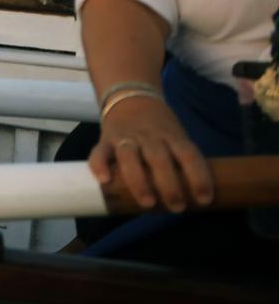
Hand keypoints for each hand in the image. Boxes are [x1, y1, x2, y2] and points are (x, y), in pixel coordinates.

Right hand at [89, 93, 212, 211]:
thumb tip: (193, 198)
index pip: (189, 155)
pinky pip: (99, 152)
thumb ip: (180, 161)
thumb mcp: (175, 136)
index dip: (199, 177)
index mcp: (172, 136)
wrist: (130, 96)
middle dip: (169, 185)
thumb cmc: (159, 128)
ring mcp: (125, 136)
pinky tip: (104, 180)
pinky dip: (100, 165)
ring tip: (147, 203)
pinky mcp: (105, 138)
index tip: (204, 200)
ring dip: (139, 181)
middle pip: (159, 159)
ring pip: (130, 157)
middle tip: (177, 208)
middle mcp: (150, 136)